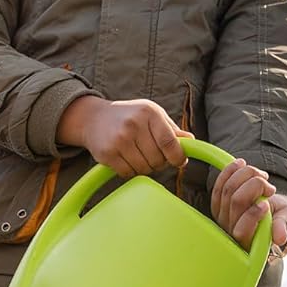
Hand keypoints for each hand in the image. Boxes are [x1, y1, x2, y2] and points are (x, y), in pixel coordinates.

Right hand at [57, 95, 185, 178]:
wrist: (94, 118)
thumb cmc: (129, 116)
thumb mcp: (152, 115)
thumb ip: (172, 129)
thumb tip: (192, 142)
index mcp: (149, 113)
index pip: (170, 142)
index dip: (177, 157)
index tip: (178, 161)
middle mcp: (134, 125)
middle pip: (157, 159)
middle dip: (159, 162)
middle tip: (153, 156)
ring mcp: (119, 140)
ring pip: (144, 169)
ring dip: (145, 168)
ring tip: (139, 156)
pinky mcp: (107, 154)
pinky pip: (128, 173)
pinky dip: (131, 171)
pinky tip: (127, 159)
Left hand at [210, 158, 286, 249]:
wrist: (270, 208)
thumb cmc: (279, 216)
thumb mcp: (285, 219)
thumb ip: (281, 227)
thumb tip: (280, 238)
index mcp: (248, 242)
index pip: (242, 230)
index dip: (253, 214)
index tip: (267, 203)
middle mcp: (231, 232)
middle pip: (236, 201)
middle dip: (256, 186)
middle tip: (271, 188)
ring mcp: (221, 218)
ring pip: (228, 189)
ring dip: (246, 175)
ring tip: (263, 176)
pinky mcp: (217, 204)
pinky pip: (218, 184)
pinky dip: (230, 170)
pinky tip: (241, 164)